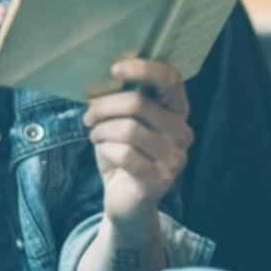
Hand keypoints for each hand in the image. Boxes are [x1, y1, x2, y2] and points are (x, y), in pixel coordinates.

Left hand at [82, 59, 192, 226]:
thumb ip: (124, 101)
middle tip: (88, 115)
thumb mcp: (125, 123)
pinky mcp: (159, 180)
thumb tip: (105, 76)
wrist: (127, 203)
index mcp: (177, 111)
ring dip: (101, 130)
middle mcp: (182, 133)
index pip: (170, 78)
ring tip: (96, 136)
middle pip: (138, 103)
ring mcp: (174, 158)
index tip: (114, 69)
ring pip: (128, 129)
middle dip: (104, 107)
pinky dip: (105, 149)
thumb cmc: (123, 155)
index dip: (142, 68)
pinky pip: (124, 154)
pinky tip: (103, 151)